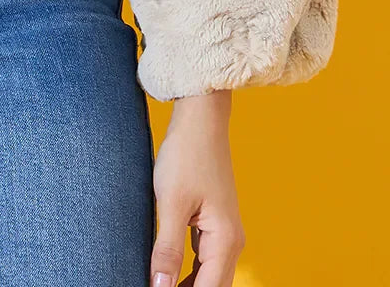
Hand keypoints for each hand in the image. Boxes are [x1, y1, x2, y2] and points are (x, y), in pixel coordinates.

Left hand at [149, 90, 245, 286]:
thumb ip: (167, 249)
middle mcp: (231, 241)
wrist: (200, 119)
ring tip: (158, 284)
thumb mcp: (171, 203)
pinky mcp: (214, 222)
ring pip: (208, 275)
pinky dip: (188, 270)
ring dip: (187, 284)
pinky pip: (204, 258)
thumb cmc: (187, 155)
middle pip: (213, 286)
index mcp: (225, 241)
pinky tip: (167, 271)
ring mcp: (224, 232)